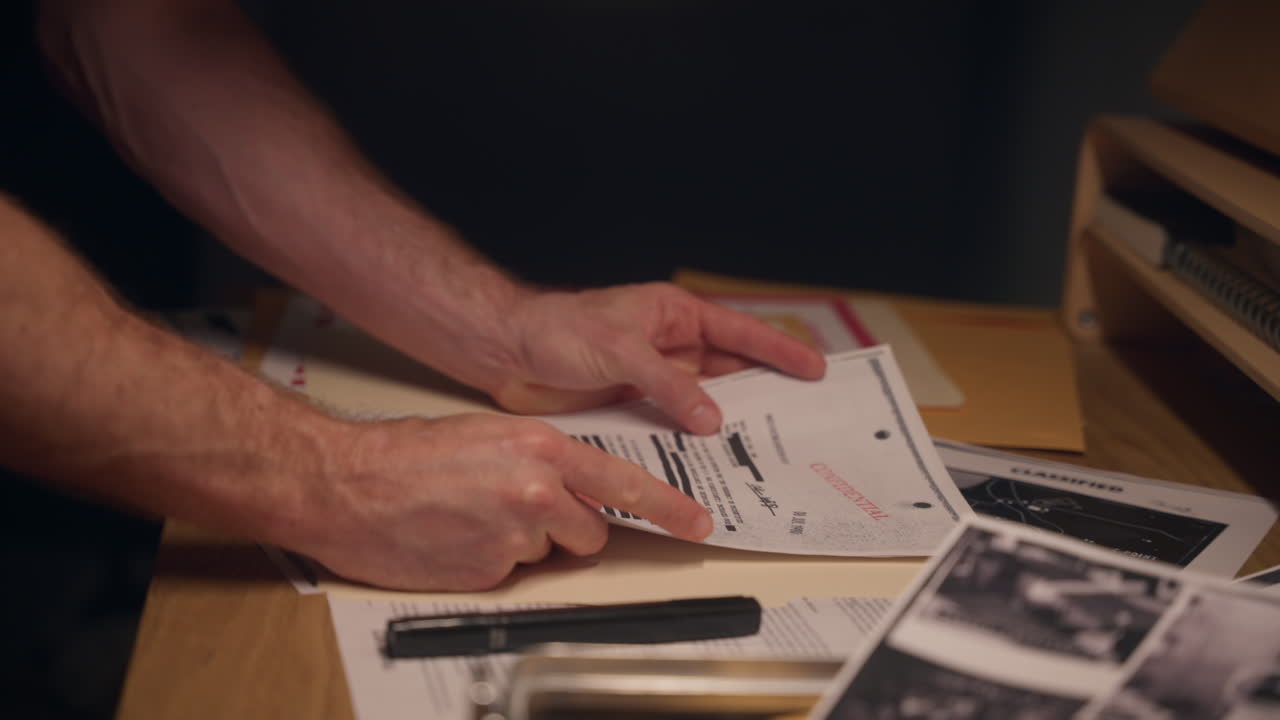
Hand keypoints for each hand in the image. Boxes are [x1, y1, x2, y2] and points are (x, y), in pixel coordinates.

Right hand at [293, 413, 712, 590]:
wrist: (347, 485)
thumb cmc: (406, 455)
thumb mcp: (490, 436)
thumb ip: (543, 460)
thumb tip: (573, 488)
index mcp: (540, 448)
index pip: (625, 483)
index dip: (669, 508)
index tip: (698, 524)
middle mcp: (536, 490)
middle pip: (592, 530)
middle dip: (570, 531)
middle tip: (523, 514)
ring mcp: (513, 536)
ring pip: (550, 555)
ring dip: (525, 546)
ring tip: (473, 520)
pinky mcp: (488, 574)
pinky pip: (512, 575)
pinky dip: (491, 564)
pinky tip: (456, 539)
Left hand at [493, 282, 826, 433]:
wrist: (507, 352)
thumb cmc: (557, 329)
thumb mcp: (620, 351)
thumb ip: (669, 384)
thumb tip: (711, 417)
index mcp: (674, 316)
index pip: (739, 333)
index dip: (779, 350)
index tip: (814, 368)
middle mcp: (669, 346)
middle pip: (730, 371)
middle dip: (765, 392)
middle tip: (802, 416)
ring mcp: (652, 378)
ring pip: (703, 403)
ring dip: (728, 423)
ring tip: (764, 448)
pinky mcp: (632, 407)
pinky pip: (672, 426)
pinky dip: (690, 443)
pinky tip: (706, 462)